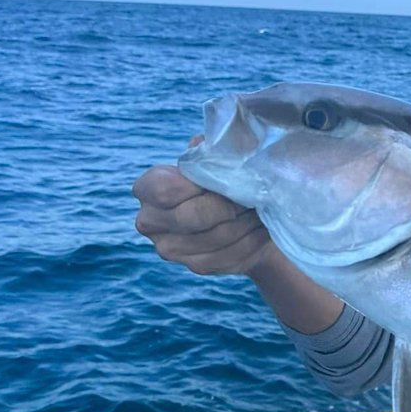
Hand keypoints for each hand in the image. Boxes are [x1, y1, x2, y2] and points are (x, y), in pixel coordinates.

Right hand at [132, 159, 275, 276]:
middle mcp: (150, 222)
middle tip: (256, 193)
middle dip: (230, 204)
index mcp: (147, 189)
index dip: (203, 183)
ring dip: (246, 222)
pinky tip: (262, 227)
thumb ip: (212, 150)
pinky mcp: (197, 266)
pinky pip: (230, 254)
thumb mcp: (215, 157)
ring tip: (263, 207)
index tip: (231, 176)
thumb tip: (210, 145)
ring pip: (217, 237)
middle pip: (194, 216)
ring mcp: (171, 249)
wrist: (231, 215)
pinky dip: (252, 240)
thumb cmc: (219, 177)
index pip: (167, 190)